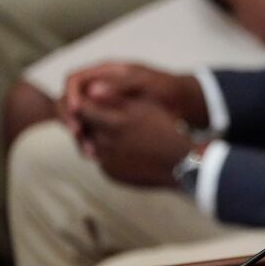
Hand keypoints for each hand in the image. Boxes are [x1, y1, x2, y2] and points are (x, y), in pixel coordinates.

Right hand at [59, 62, 206, 138]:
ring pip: (77, 118)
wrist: (182, 101)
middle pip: (69, 100)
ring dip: (78, 133)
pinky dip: (89, 141)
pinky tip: (95, 153)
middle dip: (69, 116)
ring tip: (88, 148)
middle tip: (78, 133)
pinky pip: (90, 130)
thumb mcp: (145, 83)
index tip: (76, 111)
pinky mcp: (108, 121)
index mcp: (105, 72)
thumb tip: (92, 91)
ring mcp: (102, 105)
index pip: (74, 80)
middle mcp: (99, 87)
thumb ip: (120, 86)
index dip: (70, 94)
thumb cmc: (166, 87)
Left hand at [77, 98, 193, 187]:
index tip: (90, 99)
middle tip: (102, 115)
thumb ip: (117, 97)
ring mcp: (108, 162)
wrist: (182, 162)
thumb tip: (91, 90)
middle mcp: (107, 144)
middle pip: (84, 128)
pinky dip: (108, 154)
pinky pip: (103, 162)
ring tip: (114, 132)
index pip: (82, 109)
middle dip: (87, 121)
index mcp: (114, 123)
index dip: (84, 102)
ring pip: (90, 146)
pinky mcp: (114, 175)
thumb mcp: (145, 106)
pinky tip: (124, 149)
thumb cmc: (166, 130)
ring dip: (95, 138)